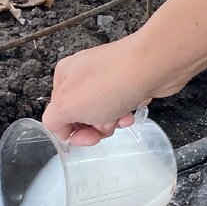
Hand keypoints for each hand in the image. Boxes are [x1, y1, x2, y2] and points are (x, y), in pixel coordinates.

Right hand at [42, 32, 182, 145]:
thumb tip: (61, 127)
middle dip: (95, 126)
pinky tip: (133, 110)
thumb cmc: (109, 85)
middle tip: (107, 125)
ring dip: (113, 121)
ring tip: (123, 116)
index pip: (59, 113)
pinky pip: (122, 103)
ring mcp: (107, 75)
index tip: (89, 138)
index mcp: (63, 76)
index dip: (73, 131)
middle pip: (82, 114)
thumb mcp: (67, 107)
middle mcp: (83, 73)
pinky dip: (126, 111)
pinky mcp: (129, 79)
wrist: (152, 66)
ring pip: (103, 112)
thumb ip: (54, 120)